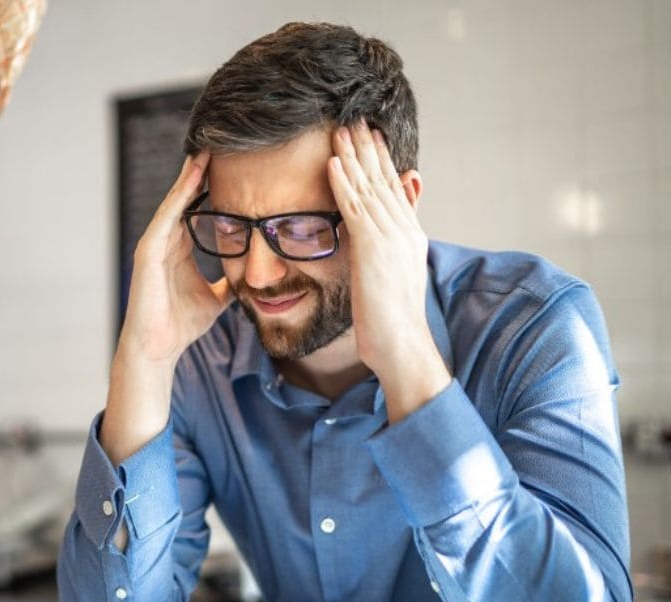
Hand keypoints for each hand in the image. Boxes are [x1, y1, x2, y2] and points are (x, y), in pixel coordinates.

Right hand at [118, 152, 232, 365]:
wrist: (158, 348)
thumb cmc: (180, 325)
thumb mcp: (216, 299)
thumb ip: (230, 284)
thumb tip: (253, 279)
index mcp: (179, 248)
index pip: (197, 207)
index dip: (212, 185)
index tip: (234, 163)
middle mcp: (165, 240)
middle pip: (184, 197)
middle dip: (200, 171)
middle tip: (219, 141)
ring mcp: (154, 243)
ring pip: (175, 201)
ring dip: (190, 175)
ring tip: (206, 149)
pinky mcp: (147, 251)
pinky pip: (166, 216)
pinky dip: (179, 195)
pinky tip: (192, 175)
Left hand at [327, 119, 449, 421]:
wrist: (400, 343)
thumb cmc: (391, 319)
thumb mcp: (393, 275)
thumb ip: (389, 246)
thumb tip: (383, 233)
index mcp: (408, 234)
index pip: (392, 187)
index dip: (380, 159)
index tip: (369, 134)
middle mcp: (403, 230)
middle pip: (382, 179)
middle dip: (367, 148)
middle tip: (354, 117)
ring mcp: (390, 237)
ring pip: (369, 187)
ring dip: (353, 156)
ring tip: (339, 129)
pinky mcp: (373, 248)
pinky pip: (355, 208)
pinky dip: (344, 182)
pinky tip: (333, 162)